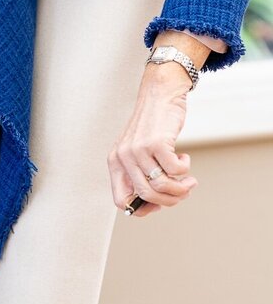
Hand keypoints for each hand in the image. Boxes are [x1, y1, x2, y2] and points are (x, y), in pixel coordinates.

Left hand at [107, 63, 197, 216]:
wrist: (160, 95)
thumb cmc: (153, 127)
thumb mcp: (138, 151)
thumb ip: (140, 174)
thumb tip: (154, 205)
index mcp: (115, 162)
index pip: (121, 200)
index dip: (142, 208)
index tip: (159, 204)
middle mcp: (123, 157)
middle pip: (147, 195)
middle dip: (170, 200)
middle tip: (183, 192)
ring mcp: (138, 149)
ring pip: (162, 186)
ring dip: (182, 187)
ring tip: (189, 179)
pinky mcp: (156, 142)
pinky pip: (175, 171)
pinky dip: (184, 169)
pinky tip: (184, 158)